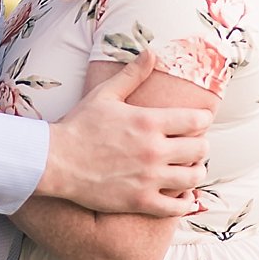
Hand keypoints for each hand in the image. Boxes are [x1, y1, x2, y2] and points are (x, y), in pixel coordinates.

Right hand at [39, 53, 211, 216]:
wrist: (56, 161)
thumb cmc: (79, 125)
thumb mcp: (105, 94)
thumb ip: (132, 74)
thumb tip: (152, 52)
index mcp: (149, 121)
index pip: (196, 120)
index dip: (202, 120)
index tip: (198, 121)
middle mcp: (154, 150)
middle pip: (200, 150)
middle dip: (200, 146)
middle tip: (193, 145)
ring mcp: (149, 178)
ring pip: (193, 178)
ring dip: (195, 172)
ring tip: (189, 168)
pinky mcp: (140, 201)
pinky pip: (176, 207)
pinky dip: (186, 203)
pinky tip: (184, 197)